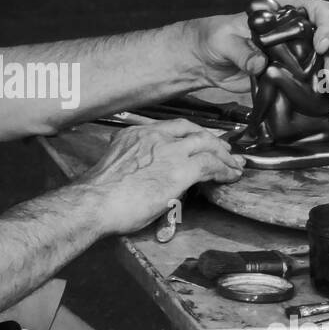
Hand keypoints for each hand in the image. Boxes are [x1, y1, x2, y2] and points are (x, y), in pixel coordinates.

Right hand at [77, 119, 244, 235]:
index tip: (198, 141)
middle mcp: (154, 135)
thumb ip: (134, 162)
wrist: (95, 203)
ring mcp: (169, 151)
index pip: (172, 127)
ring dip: (223, 155)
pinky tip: (231, 176)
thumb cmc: (99, 194)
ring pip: (207, 144)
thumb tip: (145, 175)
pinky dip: (225, 169)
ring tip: (233, 164)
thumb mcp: (117, 166)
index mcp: (137, 133)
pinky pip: (211, 164)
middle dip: (212, 139)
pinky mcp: (181, 169)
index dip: (190, 133)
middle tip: (223, 150)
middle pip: (193, 130)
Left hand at [190, 0, 328, 97]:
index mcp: (281, 15)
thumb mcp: (223, 40)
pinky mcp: (288, 75)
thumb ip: (241, 51)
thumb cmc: (213, 37)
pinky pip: (313, 79)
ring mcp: (293, 54)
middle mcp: (293, 33)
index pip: (314, 9)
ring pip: (326, 60)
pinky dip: (328, 87)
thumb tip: (259, 64)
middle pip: (328, 38)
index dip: (324, 24)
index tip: (321, 44)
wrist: (203, 59)